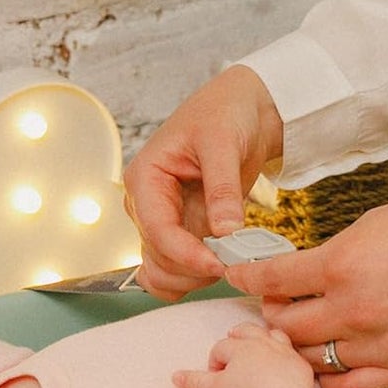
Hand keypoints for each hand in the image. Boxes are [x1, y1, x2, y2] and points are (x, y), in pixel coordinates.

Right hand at [122, 65, 284, 300]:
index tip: (220, 265)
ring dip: (194, 278)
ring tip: (231, 261)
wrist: (241, 109)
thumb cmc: (224, 113)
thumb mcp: (224, 144)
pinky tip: (219, 266)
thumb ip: (223, 190)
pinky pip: (175, 269)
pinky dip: (193, 277)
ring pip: (164, 271)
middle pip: (158, 259)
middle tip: (234, 263)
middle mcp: (147, 205)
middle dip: (193, 269)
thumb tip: (225, 232)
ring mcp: (163, 221)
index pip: (157, 231)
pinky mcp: (181, 231)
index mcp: (145, 179)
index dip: (187, 255)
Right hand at [173, 322, 324, 387]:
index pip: (220, 347)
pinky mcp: (299, 364)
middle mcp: (261, 343)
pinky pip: (292, 353)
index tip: (216, 377)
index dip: (215, 361)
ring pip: (271, 335)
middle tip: (233, 348)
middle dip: (237, 338)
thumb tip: (174, 377)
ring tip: (259, 349)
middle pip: (246, 331)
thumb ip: (194, 382)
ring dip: (263, 339)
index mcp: (239, 347)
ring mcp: (283, 351)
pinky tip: (282, 366)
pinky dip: (285, 356)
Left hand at [227, 185, 387, 387]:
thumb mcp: (374, 223)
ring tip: (296, 331)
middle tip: (271, 304)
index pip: (272, 281)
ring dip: (297, 347)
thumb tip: (300, 273)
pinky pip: (349, 386)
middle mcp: (354, 312)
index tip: (236, 274)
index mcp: (342, 265)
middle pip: (285, 327)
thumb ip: (331, 253)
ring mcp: (379, 344)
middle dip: (271, 314)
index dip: (247, 277)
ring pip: (312, 360)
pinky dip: (329, 378)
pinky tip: (325, 362)